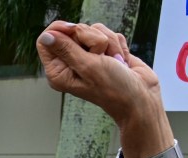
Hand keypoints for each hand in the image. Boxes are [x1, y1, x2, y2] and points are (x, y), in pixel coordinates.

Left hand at [36, 22, 162, 130]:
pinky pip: (109, 34)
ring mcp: (88, 56)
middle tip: (100, 56)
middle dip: (92, 39)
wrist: (141, 97)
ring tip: (113, 62)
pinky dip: (117, 45)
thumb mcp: (87, 66)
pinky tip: (120, 61)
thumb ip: (66, 49)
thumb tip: (46, 37)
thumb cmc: (113, 88)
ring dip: (108, 43)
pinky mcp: (104, 51)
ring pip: (94, 30)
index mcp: (58, 71)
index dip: (60, 30)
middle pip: (73, 31)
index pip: (46, 40)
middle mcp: (70, 63)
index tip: (75, 30)